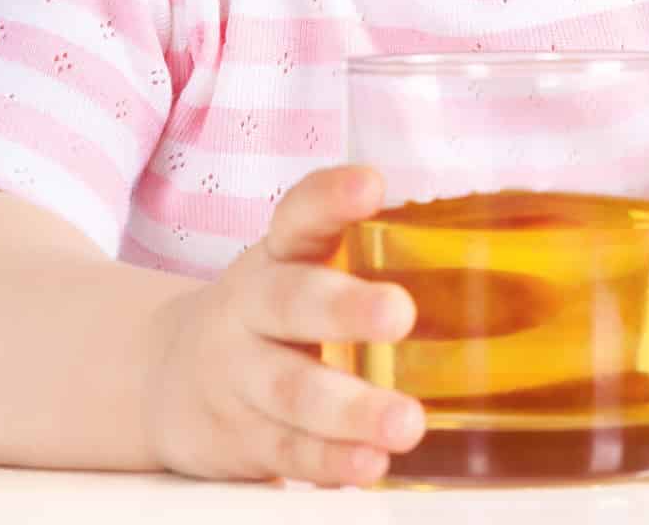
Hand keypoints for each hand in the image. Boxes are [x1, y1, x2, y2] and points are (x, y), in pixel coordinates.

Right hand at [141, 165, 425, 486]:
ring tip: (406, 421)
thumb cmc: (268, 312)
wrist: (166, 379)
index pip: (299, 216)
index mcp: (277, 255)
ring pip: (291, 389)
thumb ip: (365, 253)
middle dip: (345, 308)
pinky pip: (287, 450)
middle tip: (400, 312)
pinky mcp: (242, 437)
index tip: (371, 186)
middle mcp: (252, 307)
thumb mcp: (298, 267)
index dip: (332, 198)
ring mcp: (240, 375)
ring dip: (351, 409)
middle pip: (291, 302)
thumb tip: (482, 248)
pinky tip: (369, 463)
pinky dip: (330, 461)